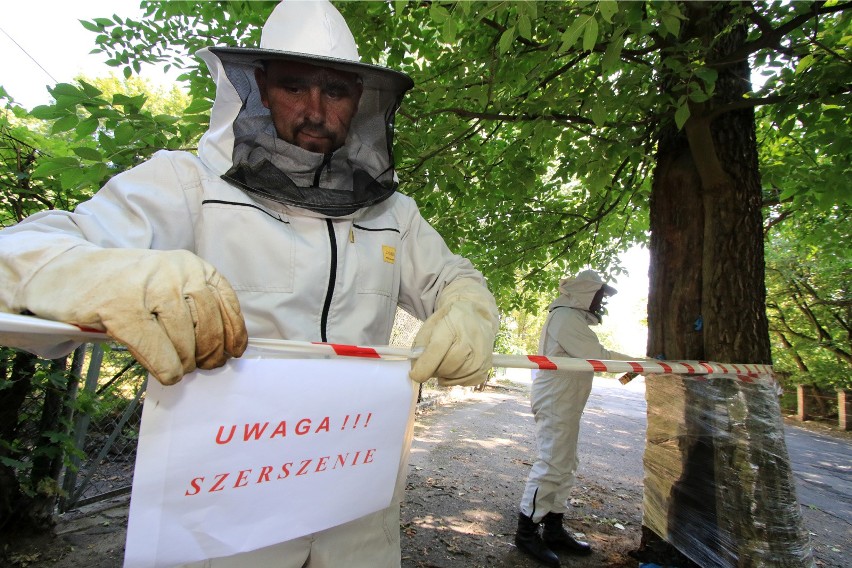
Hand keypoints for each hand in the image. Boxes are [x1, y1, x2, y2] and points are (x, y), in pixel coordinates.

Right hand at [23, 247, 247, 384]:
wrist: (67, 274)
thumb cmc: (123, 288)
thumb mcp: (167, 285)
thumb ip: (193, 306)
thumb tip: (221, 347)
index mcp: (191, 265)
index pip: (225, 302)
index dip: (232, 333)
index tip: (233, 353)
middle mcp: (176, 271)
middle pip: (207, 325)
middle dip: (208, 353)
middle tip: (202, 366)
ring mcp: (148, 287)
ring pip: (183, 340)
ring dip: (184, 363)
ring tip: (178, 368)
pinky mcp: (120, 307)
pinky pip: (155, 347)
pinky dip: (164, 366)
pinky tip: (166, 374)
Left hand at [410, 278, 498, 386]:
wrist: (477, 317)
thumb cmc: (451, 321)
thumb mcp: (431, 325)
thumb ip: (420, 345)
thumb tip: (415, 370)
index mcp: (453, 326)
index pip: (437, 350)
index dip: (423, 366)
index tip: (414, 374)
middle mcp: (470, 342)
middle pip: (444, 367)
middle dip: (433, 368)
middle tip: (433, 359)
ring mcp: (480, 356)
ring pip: (453, 377)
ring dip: (444, 374)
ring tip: (445, 360)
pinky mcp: (485, 368)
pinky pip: (463, 382)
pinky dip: (455, 379)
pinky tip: (455, 367)